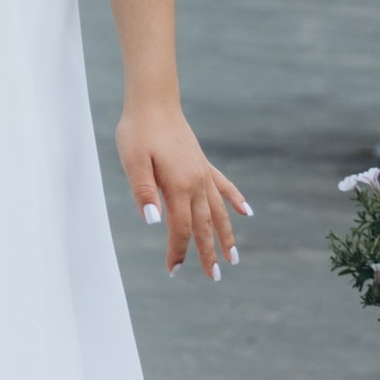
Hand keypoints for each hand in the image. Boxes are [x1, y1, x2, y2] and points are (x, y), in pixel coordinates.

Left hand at [117, 100, 249, 279]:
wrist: (154, 102)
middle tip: (214, 277)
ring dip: (227, 234)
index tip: (174, 271)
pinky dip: (235, 200)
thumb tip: (153, 221)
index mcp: (178, 185)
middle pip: (204, 224)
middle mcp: (196, 182)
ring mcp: (202, 173)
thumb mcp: (133, 161)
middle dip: (208, 252)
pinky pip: (224, 186)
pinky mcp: (203, 163)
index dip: (178, 251)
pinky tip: (247, 212)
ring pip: (218, 210)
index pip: (181, 227)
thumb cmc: (138, 131)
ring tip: (234, 256)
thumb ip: (144, 191)